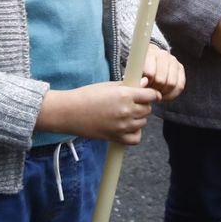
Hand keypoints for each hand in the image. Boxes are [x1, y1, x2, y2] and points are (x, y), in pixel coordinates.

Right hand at [37, 82, 160, 144]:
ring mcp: (122, 126)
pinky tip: (127, 127)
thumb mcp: (108, 86)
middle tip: (132, 102)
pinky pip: (136, 138)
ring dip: (138, 118)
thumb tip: (145, 83)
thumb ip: (128, 85)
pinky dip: (135, 133)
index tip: (148, 94)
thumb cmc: (86, 96)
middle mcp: (126, 110)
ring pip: (143, 122)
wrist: (69, 112)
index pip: (151, 95)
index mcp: (125, 95)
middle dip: (143, 105)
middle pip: (148, 109)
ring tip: (125, 113)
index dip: (151, 94)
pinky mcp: (116, 137)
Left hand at [140, 45, 184, 100]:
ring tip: (155, 93)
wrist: (148, 58)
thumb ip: (136, 77)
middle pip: (161, 80)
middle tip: (149, 91)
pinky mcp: (180, 68)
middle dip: (154, 90)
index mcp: (149, 53)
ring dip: (163, 93)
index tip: (143, 88)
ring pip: (171, 84)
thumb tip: (142, 85)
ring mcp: (173, 61)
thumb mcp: (134, 70)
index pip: (150, 74)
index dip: (147, 85)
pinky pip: (180, 86)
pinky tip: (163, 95)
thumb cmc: (139, 67)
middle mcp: (163, 55)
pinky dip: (171, 94)